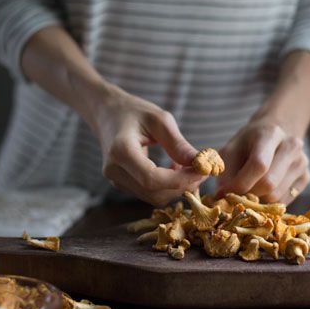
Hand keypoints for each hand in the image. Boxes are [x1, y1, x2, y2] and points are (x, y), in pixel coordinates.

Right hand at [88, 85, 205, 205]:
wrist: (107, 114)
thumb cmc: (134, 111)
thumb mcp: (159, 120)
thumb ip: (178, 143)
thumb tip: (199, 164)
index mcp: (121, 151)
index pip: (152, 178)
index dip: (180, 180)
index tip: (202, 171)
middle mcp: (114, 170)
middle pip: (154, 192)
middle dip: (182, 185)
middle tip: (201, 169)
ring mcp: (115, 180)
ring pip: (153, 197)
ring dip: (176, 187)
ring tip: (188, 167)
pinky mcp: (121, 184)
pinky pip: (148, 193)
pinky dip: (167, 186)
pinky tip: (174, 169)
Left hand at [215, 115, 309, 204]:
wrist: (275, 134)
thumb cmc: (248, 143)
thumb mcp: (230, 150)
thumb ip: (225, 172)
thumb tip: (222, 197)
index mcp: (270, 134)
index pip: (259, 165)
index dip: (240, 183)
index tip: (225, 192)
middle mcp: (291, 146)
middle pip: (269, 184)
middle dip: (248, 194)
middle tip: (236, 194)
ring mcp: (302, 162)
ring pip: (276, 196)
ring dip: (258, 199)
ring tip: (250, 187)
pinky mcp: (306, 177)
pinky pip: (284, 202)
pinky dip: (269, 202)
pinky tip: (263, 188)